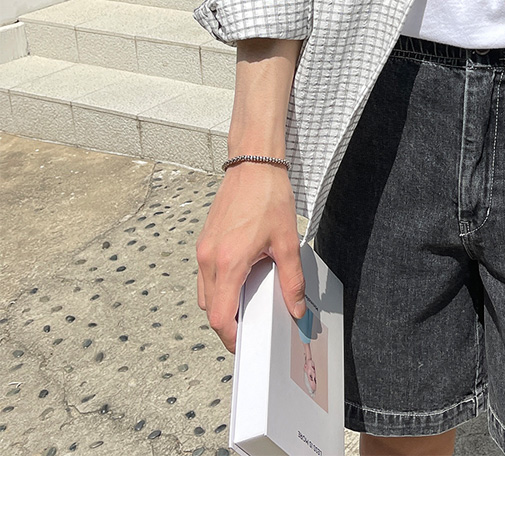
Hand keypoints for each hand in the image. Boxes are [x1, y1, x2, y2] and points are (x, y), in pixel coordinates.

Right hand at [195, 164, 306, 354]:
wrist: (253, 165)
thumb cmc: (268, 197)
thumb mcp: (287, 243)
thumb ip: (291, 281)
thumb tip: (295, 308)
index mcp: (228, 263)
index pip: (220, 316)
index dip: (231, 337)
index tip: (244, 344)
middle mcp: (209, 259)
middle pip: (210, 309)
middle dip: (228, 324)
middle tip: (252, 328)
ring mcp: (203, 250)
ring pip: (205, 294)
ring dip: (223, 305)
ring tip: (248, 306)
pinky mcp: (204, 242)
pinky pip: (205, 277)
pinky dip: (219, 287)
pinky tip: (241, 281)